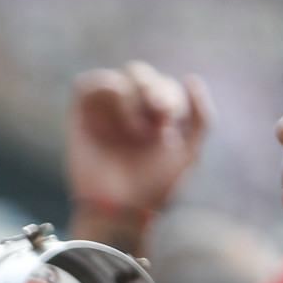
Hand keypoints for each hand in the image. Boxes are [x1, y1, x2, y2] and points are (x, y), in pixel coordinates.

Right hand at [67, 61, 211, 214]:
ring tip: (135, 125)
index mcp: (151, 119)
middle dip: (152, 87)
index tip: (168, 125)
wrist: (123, 208)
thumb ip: (202, 116)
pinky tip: (119, 108)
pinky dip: (103, 87)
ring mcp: (102, 116)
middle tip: (158, 113)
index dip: (170, 96)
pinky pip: (84, 86)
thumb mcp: (191, 151)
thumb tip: (190, 78)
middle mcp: (127, 114)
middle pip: (138, 73)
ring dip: (132, 92)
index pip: (163, 85)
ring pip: (116, 78)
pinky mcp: (79, 120)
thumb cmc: (155, 186)